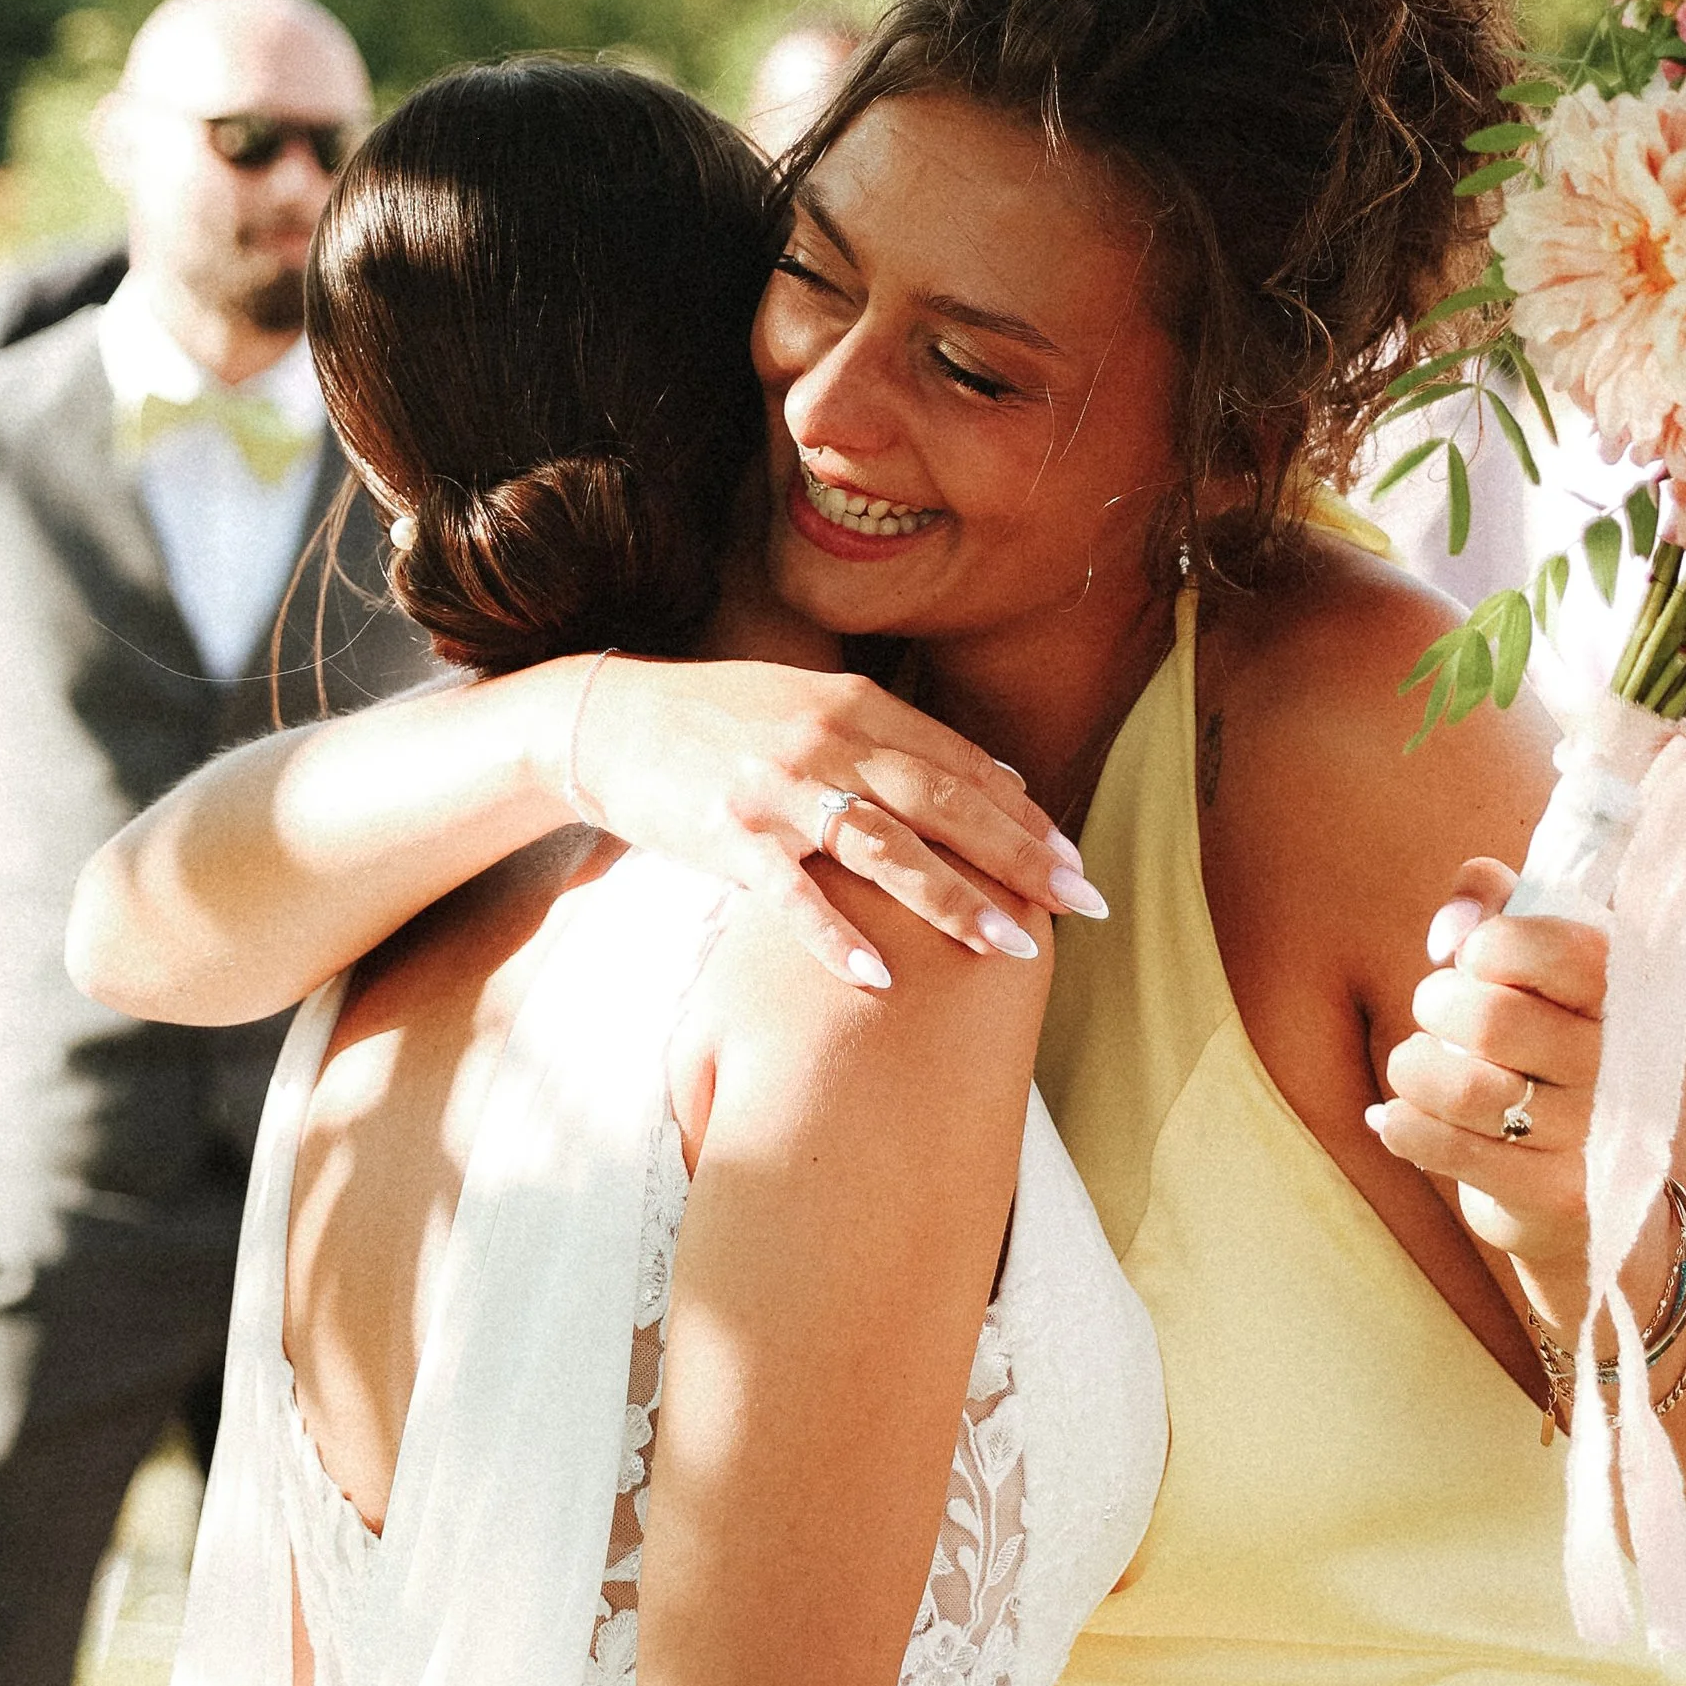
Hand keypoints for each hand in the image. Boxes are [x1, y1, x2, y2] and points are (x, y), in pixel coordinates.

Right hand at [565, 658, 1103, 990]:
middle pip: (943, 803)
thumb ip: (901, 740)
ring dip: (953, 899)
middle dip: (1018, 856)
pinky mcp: (728, 837)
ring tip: (1010, 945)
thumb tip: (1000, 779)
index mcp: (856, 708)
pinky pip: (792, 896)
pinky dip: (836, 936)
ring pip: (884, 848)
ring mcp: (778, 790)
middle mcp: (826, 741)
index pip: (961, 765)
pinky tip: (878, 977)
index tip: (1074, 862)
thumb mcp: (814, 708)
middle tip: (1079, 902)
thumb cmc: (721, 723)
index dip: (1023, 817)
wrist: (606, 721)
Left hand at [1365, 860, 1605, 1327]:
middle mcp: (1624, 1058)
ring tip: (1417, 1068)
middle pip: (1489, 1018)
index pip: (1546, 943)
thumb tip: (1449, 930)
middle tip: (1439, 1014)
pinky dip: (1403, 1126)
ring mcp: (1596, 1130)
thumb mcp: (1541, 961)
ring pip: (1463, 1087)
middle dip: (1436, 1006)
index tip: (1477, 960)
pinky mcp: (1558, 1192)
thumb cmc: (1550, 1046)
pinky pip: (1446, 1149)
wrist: (1595, 1185)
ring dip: (1413, 1069)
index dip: (1488, 945)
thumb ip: (1496, 904)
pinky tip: (1400, 1118)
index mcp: (1630, 985)